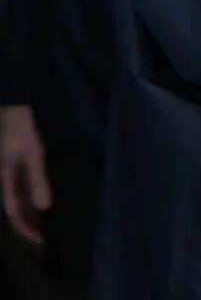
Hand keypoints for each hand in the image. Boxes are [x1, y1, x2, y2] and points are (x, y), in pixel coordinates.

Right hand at [1, 105, 49, 247]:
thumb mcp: (33, 154)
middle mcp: (2, 183)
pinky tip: (37, 206)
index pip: (13, 214)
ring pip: (14, 203)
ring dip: (26, 216)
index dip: (24, 230)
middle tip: (42, 241)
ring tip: (41, 228)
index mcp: (4, 182)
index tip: (38, 242)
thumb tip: (44, 206)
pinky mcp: (9, 172)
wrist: (9, 110)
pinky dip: (26, 202)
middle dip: (26, 227)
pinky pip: (16, 192)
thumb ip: (37, 180)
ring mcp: (5, 178)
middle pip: (13, 211)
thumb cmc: (20, 131)